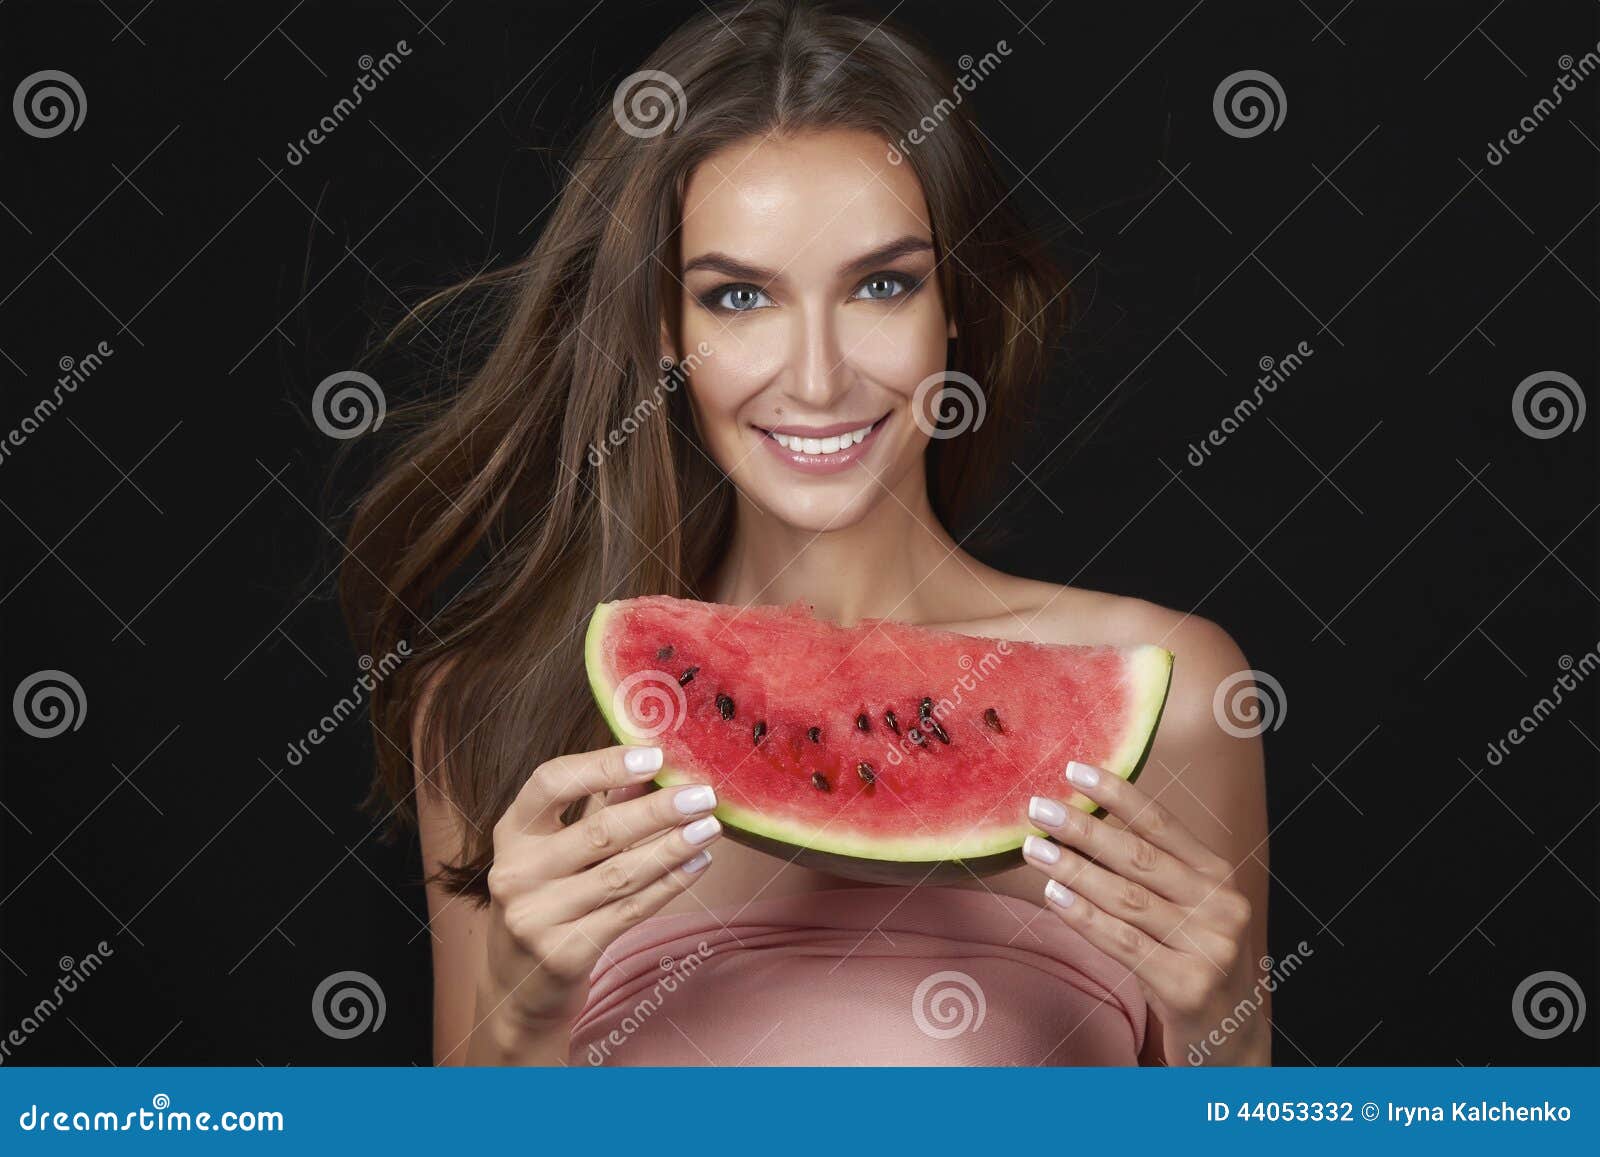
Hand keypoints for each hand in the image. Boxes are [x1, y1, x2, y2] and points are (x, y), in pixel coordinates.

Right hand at [476, 744, 720, 1034]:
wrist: (518, 990)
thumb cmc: (548, 900)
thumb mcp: (558, 849)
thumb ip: (598, 806)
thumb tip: (653, 766)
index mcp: (512, 833)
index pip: (550, 782)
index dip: (603, 765)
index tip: (655, 755)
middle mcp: (516, 872)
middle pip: (597, 831)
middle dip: (658, 810)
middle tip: (703, 794)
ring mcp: (536, 917)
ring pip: (620, 874)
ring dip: (674, 847)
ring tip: (711, 827)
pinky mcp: (564, 953)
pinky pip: (630, 911)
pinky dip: (670, 884)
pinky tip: (698, 864)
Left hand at [1021, 760, 1264, 1065]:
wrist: (1233, 1039)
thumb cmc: (1193, 959)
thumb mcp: (1186, 909)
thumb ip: (1151, 870)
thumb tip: (1080, 822)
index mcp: (1219, 877)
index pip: (1161, 825)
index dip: (1117, 794)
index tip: (1074, 769)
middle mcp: (1221, 907)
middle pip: (1138, 858)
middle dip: (1083, 828)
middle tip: (1037, 807)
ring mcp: (1209, 948)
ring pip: (1127, 899)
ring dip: (1073, 870)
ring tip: (1033, 847)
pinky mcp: (1189, 988)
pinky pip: (1124, 944)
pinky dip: (1085, 917)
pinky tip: (1053, 895)